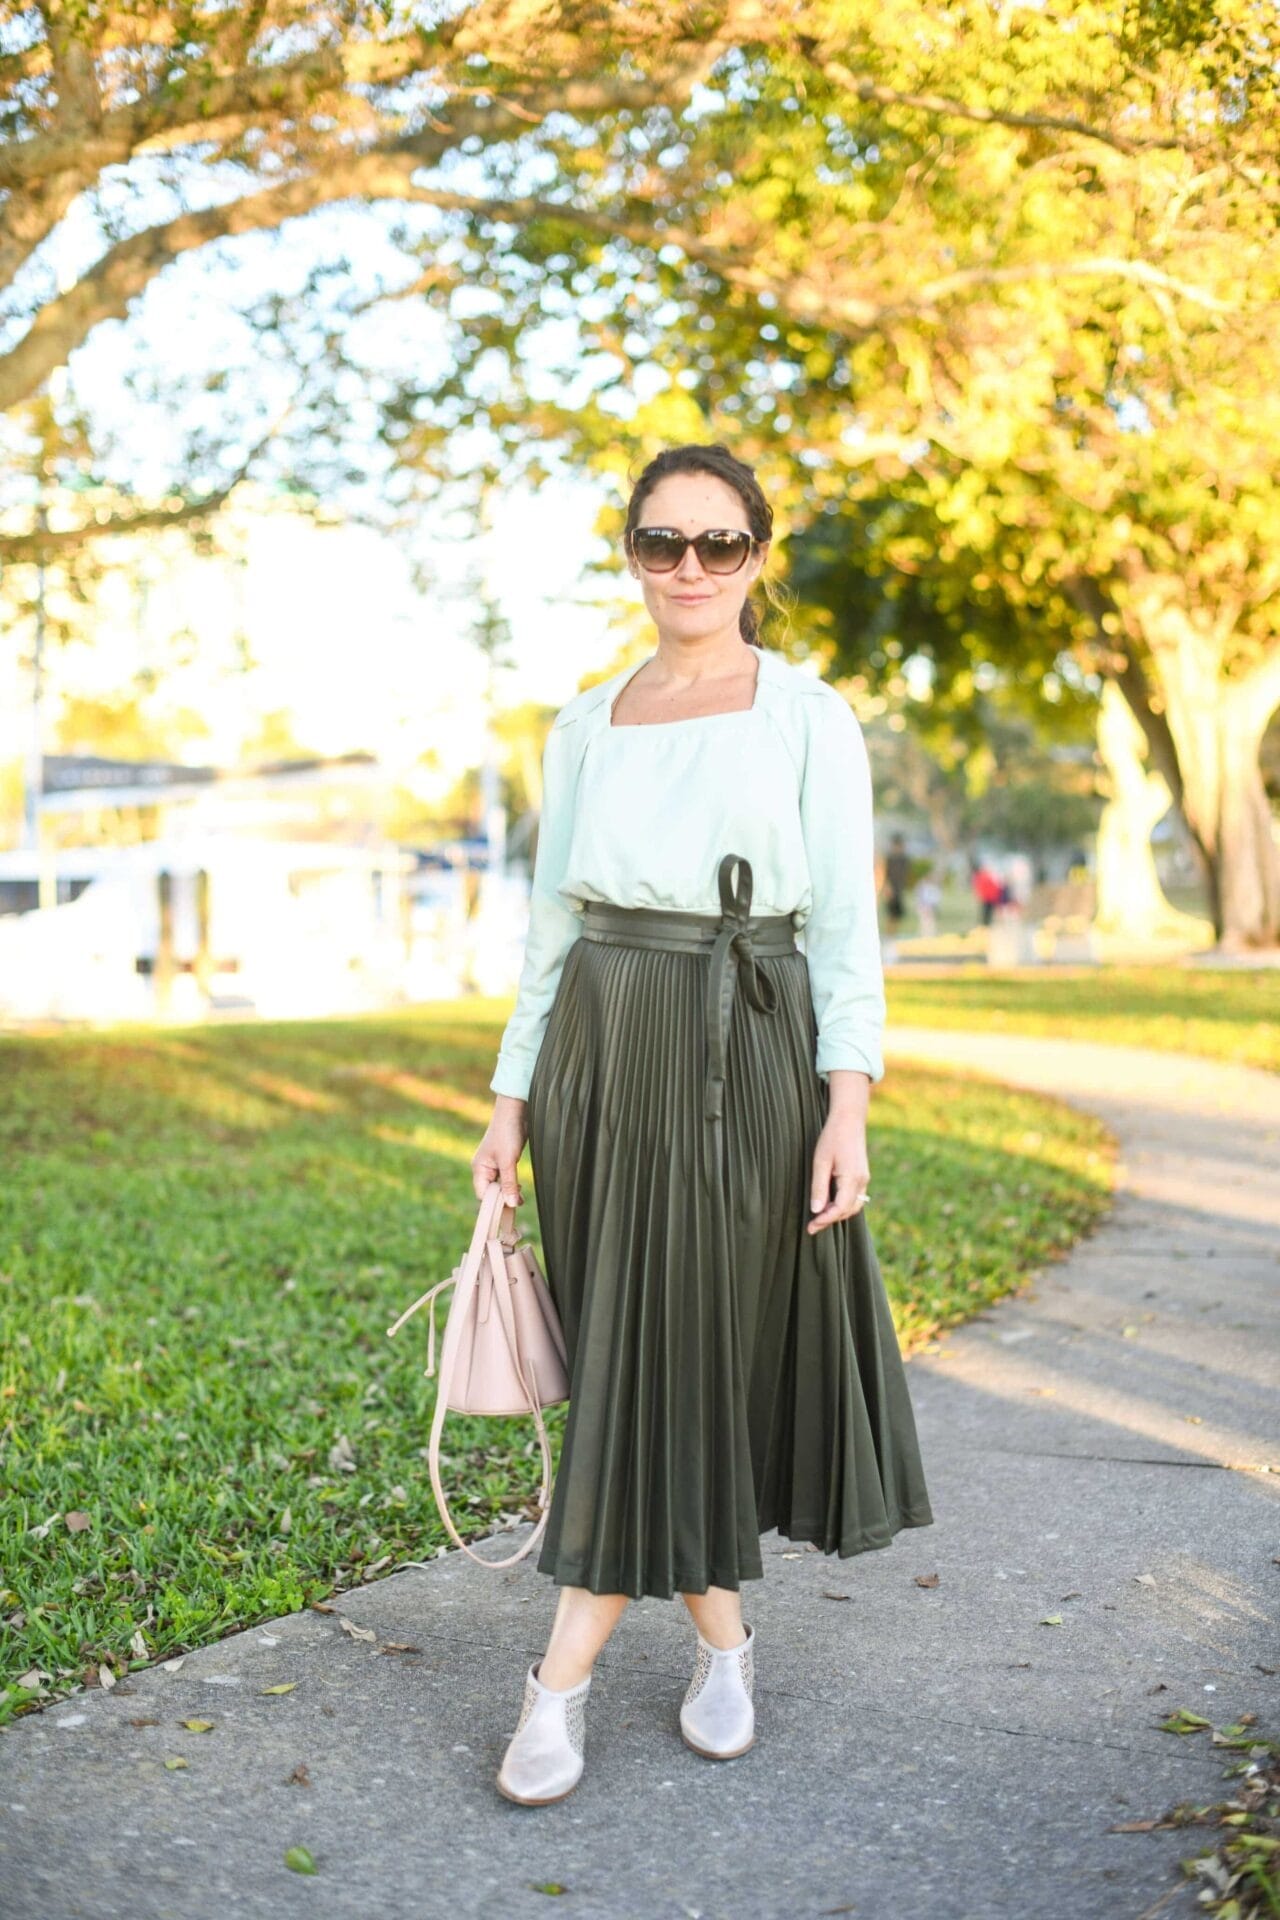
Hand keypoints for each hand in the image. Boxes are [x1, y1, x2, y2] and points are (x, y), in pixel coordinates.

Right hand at [473, 1093, 528, 1204]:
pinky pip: (505, 1178)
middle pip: (490, 1192)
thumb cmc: (507, 1133)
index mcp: (479, 1168)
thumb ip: (509, 1183)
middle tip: (518, 1204)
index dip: (494, 1203)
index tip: (509, 1209)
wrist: (516, 1111)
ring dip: (509, 1192)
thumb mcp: (508, 1161)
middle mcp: (484, 1168)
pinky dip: (512, 1185)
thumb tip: (511, 1205)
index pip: (483, 1194)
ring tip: (521, 1199)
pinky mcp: (504, 1161)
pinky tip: (520, 1188)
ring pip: (499, 1186)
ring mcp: (494, 1165)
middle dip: (502, 1199)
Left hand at [807, 1070, 871, 1234]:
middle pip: (848, 1211)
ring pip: (854, 1206)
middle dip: (831, 1220)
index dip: (826, 1220)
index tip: (811, 1226)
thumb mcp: (820, 1162)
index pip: (840, 1208)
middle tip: (812, 1226)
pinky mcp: (862, 1176)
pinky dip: (843, 1205)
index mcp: (852, 1178)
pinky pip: (855, 1198)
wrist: (849, 1120)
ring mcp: (864, 1179)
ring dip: (837, 1214)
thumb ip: (819, 1187)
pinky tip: (829, 1205)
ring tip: (819, 1217)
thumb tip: (816, 1210)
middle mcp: (862, 1181)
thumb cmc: (832, 1138)